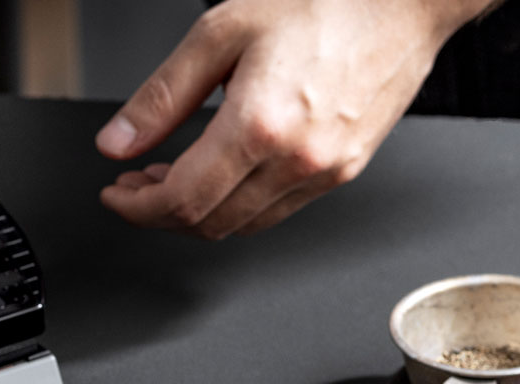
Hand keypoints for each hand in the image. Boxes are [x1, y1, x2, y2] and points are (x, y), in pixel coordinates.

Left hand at [97, 0, 488, 238]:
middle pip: (207, 223)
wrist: (403, 2)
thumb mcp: (222, 33)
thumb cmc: (324, 3)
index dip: (137, 207)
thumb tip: (118, 143)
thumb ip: (162, 95)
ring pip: (241, 225)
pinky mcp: (343, 172)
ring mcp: (323, 172)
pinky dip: (237, 206)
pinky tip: (221, 176)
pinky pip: (276, 211)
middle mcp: (295, 160)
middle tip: (136, 186)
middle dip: (159, 213)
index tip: (116, 194)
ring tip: (172, 178)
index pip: (180, 200)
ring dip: (197, 213)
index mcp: (258, 126)